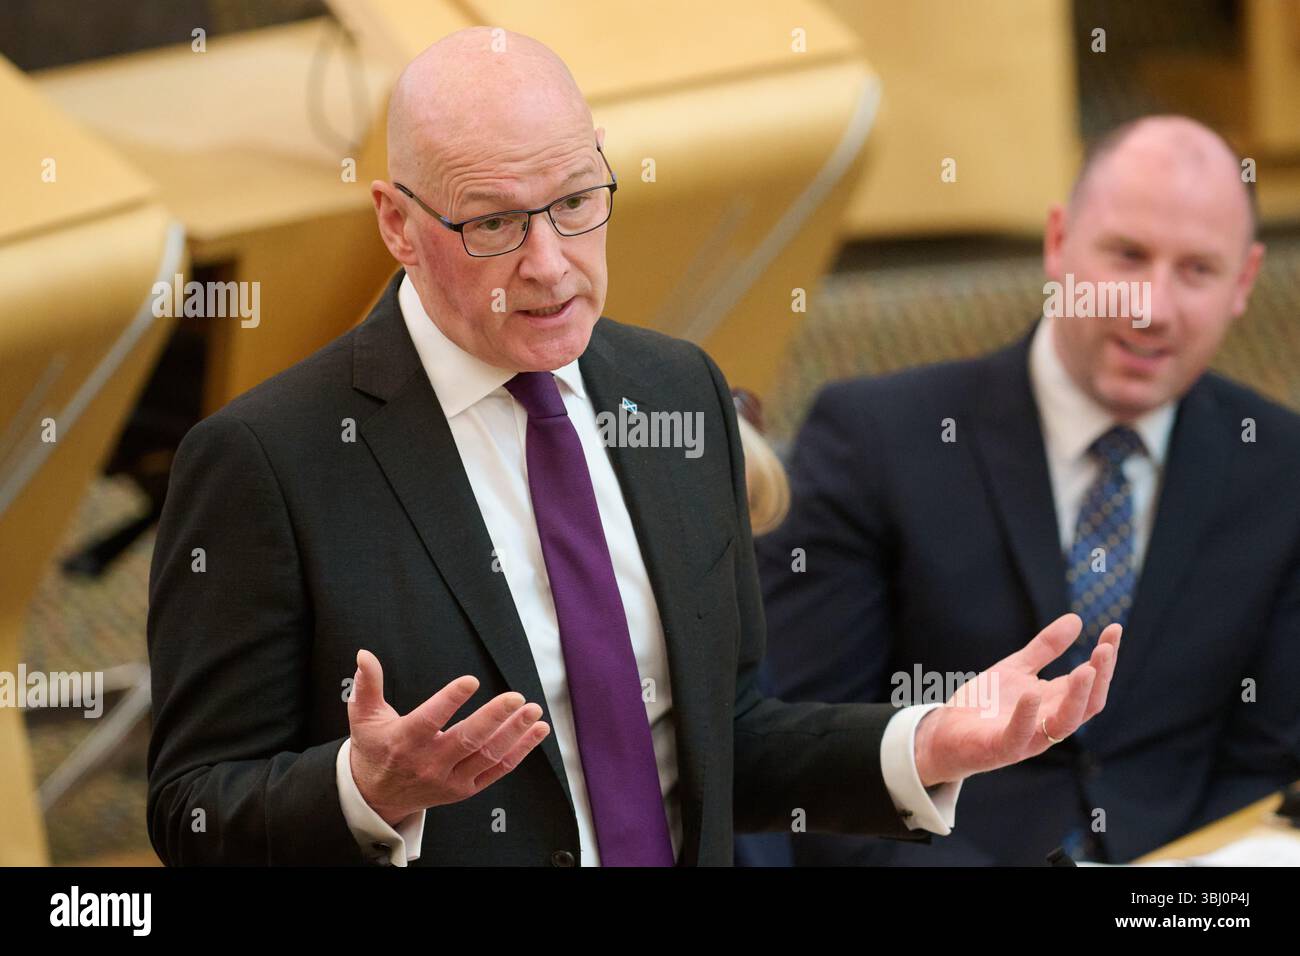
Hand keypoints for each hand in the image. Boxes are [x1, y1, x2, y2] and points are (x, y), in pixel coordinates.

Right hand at [347, 649, 549, 825]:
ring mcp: (450, 779)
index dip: (450, 701)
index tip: (470, 681)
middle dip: (494, 718)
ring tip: (533, 711)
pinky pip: (498, 770)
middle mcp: (429, 764)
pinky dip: (520, 752)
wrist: (377, 797)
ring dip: (515, 733)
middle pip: (467, 740)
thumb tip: (365, 654)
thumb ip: (367, 685)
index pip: (429, 720)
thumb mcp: (363, 716)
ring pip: (488, 755)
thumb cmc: (374, 748)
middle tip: (516, 697)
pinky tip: (536, 731)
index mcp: (405, 741)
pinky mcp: (465, 789)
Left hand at [913, 613, 1120, 786]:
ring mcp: (1028, 739)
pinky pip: (1019, 735)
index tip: (1115, 628)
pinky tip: (1031, 693)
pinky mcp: (1001, 748)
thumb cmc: (986, 703)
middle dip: (1100, 677)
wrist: (946, 732)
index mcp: (1055, 702)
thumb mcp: (1016, 668)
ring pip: (1064, 724)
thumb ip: (1045, 648)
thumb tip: (1076, 619)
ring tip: (1085, 670)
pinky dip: (1027, 716)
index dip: (1105, 659)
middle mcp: (1049, 722)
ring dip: (1076, 698)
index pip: (1090, 682)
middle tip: (1105, 648)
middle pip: (1087, 704)